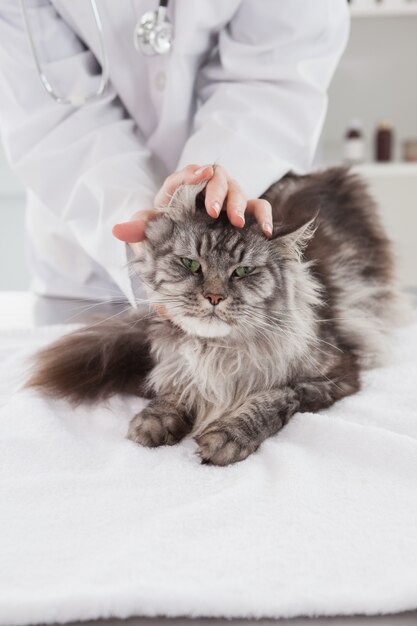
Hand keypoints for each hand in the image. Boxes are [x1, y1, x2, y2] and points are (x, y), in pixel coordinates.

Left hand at [112, 164, 272, 245]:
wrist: (190, 250)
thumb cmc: (171, 235)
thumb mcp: (154, 232)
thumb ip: (141, 229)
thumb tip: (118, 230)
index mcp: (183, 190)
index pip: (185, 176)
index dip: (191, 174)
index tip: (197, 174)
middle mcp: (207, 189)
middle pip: (216, 177)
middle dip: (216, 191)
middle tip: (214, 211)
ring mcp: (228, 199)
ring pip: (238, 189)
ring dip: (238, 204)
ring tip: (237, 222)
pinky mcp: (246, 212)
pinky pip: (260, 208)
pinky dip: (264, 216)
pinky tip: (265, 231)